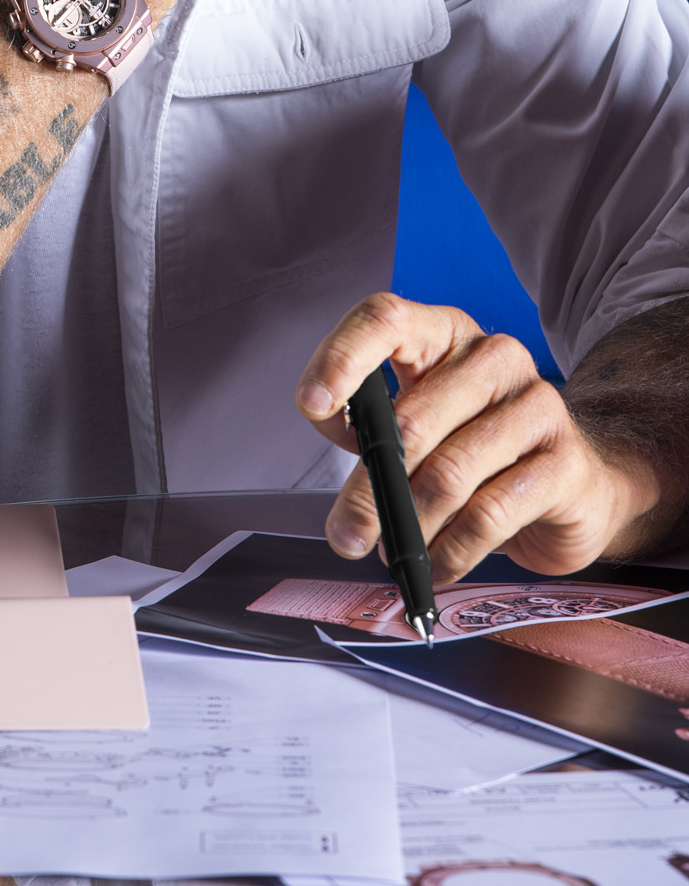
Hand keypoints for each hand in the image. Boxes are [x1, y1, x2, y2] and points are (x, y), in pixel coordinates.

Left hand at [295, 293, 661, 580]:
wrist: (573, 484)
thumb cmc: (477, 447)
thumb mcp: (418, 422)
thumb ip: (371, 420)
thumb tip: (327, 421)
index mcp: (445, 333)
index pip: (385, 319)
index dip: (342, 359)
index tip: (312, 404)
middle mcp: (495, 356)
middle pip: (411, 420)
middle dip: (368, 489)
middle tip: (345, 534)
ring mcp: (537, 405)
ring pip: (449, 473)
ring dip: (410, 526)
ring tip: (394, 552)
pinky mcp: (565, 462)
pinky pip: (490, 515)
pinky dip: (452, 551)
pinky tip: (436, 566)